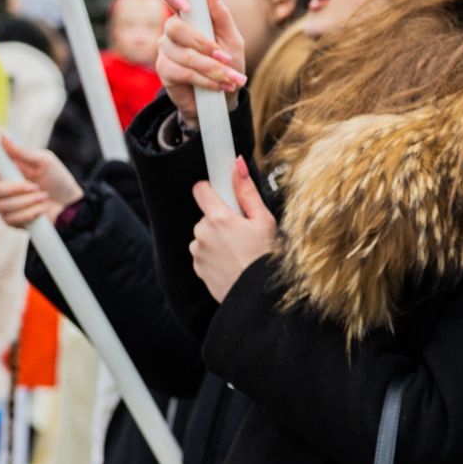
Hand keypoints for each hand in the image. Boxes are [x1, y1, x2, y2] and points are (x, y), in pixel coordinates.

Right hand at [0, 132, 84, 228]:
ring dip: (27, 201)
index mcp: (5, 166)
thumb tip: (1, 134)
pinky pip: (10, 218)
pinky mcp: (10, 219)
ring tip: (44, 196)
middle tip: (34, 186)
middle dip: (13, 189)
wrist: (69, 203)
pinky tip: (41, 209)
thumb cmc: (56, 178)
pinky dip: (30, 213)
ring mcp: (3, 203)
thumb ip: (22, 151)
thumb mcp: (44, 161)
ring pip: (1, 205)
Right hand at [155, 0, 246, 129]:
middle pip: (175, 27)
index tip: (188, 5)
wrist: (223, 97)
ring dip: (211, 68)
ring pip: (183, 53)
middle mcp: (172, 29)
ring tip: (230, 78)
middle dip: (204, 44)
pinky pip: (182, 71)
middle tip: (225, 58)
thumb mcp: (232, 39)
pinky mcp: (164, 70)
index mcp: (189, 16)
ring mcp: (165, 49)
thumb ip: (221, 15)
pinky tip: (218, 86)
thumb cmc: (227, 63)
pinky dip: (205, 80)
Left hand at [190, 157, 275, 302]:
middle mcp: (202, 233)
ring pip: (205, 235)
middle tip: (243, 231)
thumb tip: (237, 166)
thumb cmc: (265, 259)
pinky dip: (214, 255)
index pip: (201, 189)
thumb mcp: (264, 221)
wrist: (258, 297)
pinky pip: (203, 253)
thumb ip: (247, 192)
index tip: (222, 194)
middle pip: (207, 215)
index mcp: (219, 218)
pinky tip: (232, 262)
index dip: (212, 189)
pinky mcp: (197, 267)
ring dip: (217, 238)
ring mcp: (197, 251)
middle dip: (221, 219)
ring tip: (239, 250)